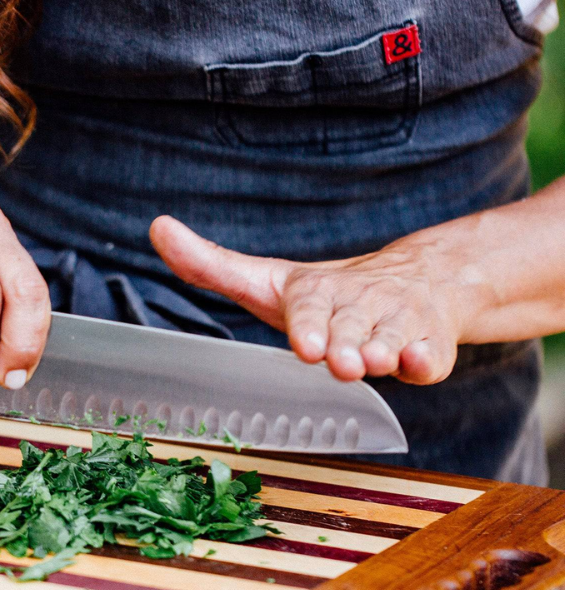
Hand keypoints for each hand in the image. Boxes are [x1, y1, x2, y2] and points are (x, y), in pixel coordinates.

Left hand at [150, 215, 470, 384]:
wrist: (417, 283)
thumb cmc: (327, 296)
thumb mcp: (267, 282)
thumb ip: (213, 267)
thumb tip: (156, 228)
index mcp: (318, 292)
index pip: (310, 307)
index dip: (308, 325)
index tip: (304, 343)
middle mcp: (358, 305)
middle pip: (351, 326)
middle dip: (344, 343)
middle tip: (340, 361)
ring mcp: (396, 324)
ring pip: (391, 338)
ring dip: (383, 350)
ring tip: (371, 361)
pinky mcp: (429, 344)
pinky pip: (433, 355)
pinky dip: (429, 358)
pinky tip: (420, 362)